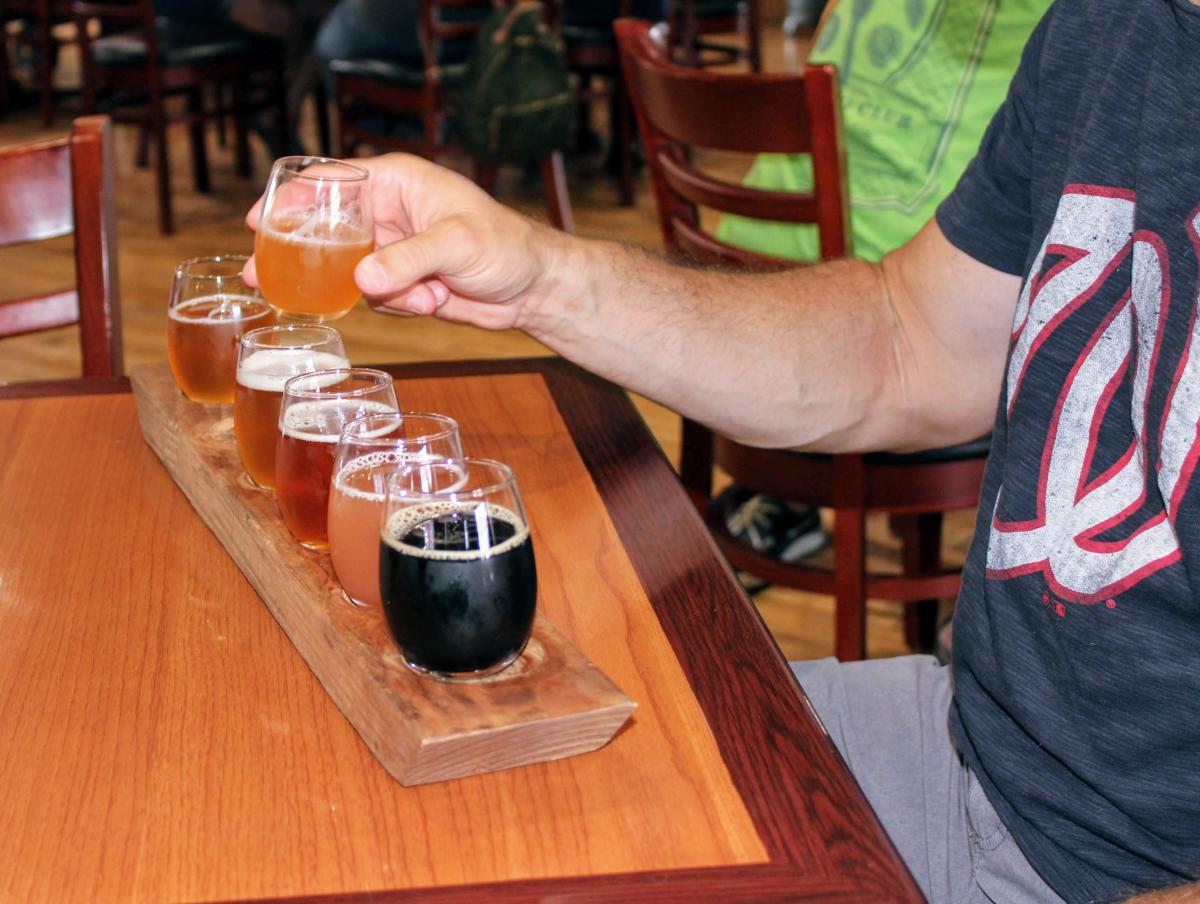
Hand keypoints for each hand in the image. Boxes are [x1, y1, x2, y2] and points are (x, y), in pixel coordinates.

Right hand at [243, 153, 563, 331]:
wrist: (532, 288)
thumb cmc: (504, 247)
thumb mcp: (457, 245)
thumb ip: (408, 260)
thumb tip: (363, 280)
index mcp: (395, 181)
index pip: (328, 182)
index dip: (288, 199)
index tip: (256, 221)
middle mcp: (387, 211)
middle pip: (323, 229)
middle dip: (300, 256)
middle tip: (261, 277)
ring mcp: (391, 249)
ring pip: (348, 271)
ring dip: (379, 293)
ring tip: (424, 295)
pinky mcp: (400, 282)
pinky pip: (374, 297)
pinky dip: (400, 306)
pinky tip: (434, 301)